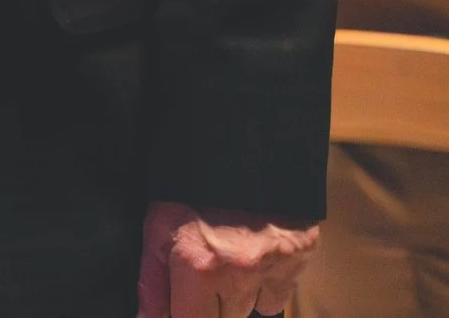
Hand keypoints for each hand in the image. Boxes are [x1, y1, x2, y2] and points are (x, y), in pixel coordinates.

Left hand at [137, 201, 319, 316]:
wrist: (238, 146)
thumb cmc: (189, 183)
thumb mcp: (157, 225)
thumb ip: (151, 282)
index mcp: (197, 265)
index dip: (183, 314)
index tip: (183, 302)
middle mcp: (237, 273)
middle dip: (207, 306)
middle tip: (200, 276)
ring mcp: (271, 268)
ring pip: (249, 311)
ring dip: (234, 297)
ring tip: (223, 261)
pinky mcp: (297, 260)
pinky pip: (276, 299)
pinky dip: (262, 288)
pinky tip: (249, 261)